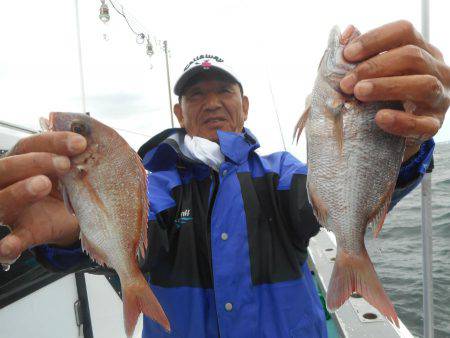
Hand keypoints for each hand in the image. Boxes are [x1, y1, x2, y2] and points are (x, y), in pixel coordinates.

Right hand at [0, 131, 85, 263]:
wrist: (76, 215)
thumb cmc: (69, 184)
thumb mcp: (72, 168)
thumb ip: (75, 153)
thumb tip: (89, 135)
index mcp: (21, 161)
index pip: (27, 146)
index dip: (51, 141)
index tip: (80, 142)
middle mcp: (8, 183)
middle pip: (7, 168)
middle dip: (35, 162)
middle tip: (65, 164)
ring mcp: (11, 210)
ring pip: (1, 200)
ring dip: (20, 191)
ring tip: (44, 184)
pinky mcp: (22, 233)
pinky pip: (11, 241)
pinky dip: (8, 245)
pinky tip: (9, 247)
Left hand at [339, 20, 449, 160]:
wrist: (389, 134)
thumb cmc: (377, 97)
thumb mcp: (370, 74)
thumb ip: (358, 57)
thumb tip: (346, 33)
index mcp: (421, 51)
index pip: (404, 32)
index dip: (375, 39)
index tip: (347, 55)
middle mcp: (436, 70)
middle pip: (413, 57)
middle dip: (374, 68)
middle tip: (346, 83)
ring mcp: (439, 98)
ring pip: (423, 85)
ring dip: (387, 87)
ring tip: (359, 93)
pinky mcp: (434, 125)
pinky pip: (424, 123)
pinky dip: (401, 121)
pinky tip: (380, 118)